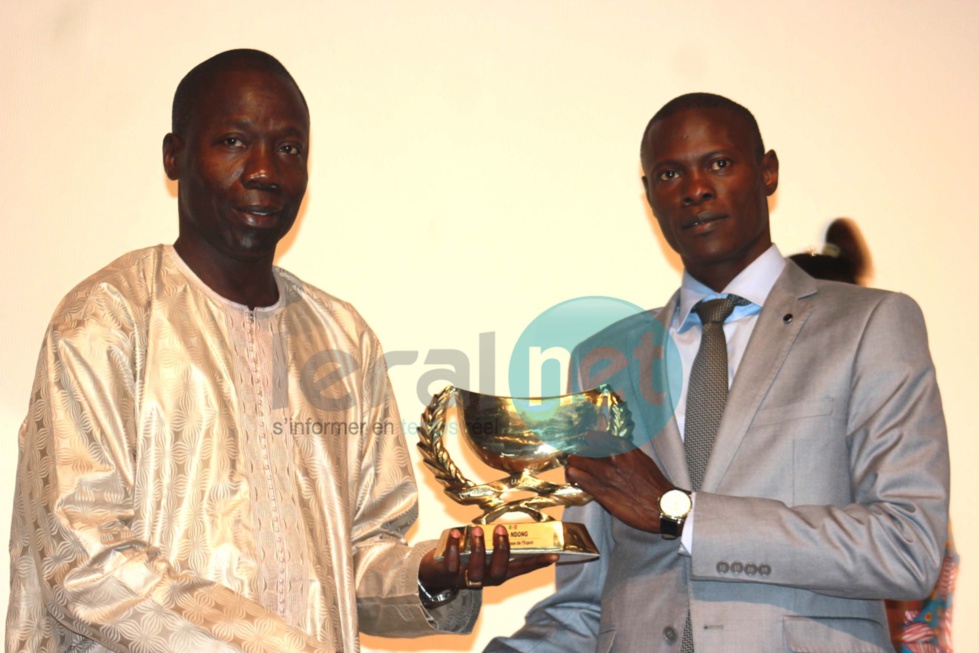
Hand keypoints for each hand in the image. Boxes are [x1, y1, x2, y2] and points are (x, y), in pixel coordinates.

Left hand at [418, 526, 557, 590]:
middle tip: (502, 529)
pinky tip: (456, 533)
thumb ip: (494, 543)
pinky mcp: (448, 575)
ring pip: (476, 569)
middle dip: (501, 550)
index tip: (554, 556)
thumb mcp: (483, 552)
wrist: (434, 573)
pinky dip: (453, 547)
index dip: (537, 564)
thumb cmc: (464, 557)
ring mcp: (466, 579)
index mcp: (498, 573)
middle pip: (498, 571)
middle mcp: (485, 579)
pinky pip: (452, 564)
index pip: (521, 569)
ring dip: (478, 548)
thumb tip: (508, 525)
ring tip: (477, 529)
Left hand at [566, 448, 671, 533]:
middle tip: (576, 457)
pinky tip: (574, 477)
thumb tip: (611, 446)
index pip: (593, 436)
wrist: (661, 506)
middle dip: (578, 452)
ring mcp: (604, 473)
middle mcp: (611, 456)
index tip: (583, 444)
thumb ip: (623, 450)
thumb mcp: (641, 458)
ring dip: (573, 463)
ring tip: (573, 467)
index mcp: (622, 447)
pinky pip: (578, 478)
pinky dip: (573, 476)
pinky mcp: (600, 490)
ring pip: (576, 461)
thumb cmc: (654, 483)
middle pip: (582, 448)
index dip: (586, 441)